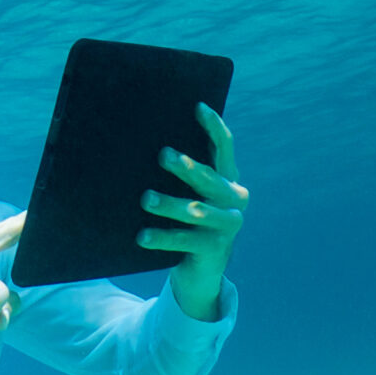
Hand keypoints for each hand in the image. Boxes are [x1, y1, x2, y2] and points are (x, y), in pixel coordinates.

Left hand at [139, 104, 246, 323]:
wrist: (202, 267)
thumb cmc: (190, 217)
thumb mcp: (191, 191)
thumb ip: (184, 170)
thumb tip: (151, 138)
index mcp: (230, 179)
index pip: (225, 148)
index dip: (214, 127)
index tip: (198, 107)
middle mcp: (234, 200)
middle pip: (210, 179)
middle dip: (187, 167)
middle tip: (163, 155)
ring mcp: (227, 227)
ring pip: (197, 212)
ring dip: (170, 205)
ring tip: (146, 199)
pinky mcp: (213, 250)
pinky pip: (184, 241)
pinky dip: (162, 238)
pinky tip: (141, 236)